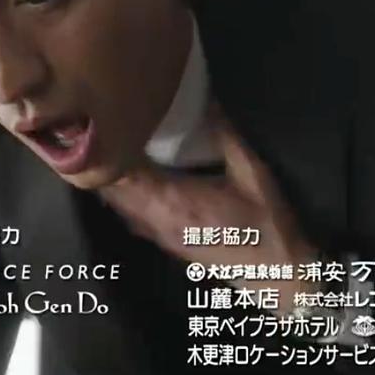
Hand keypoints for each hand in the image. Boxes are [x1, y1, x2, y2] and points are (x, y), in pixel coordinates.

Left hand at [99, 112, 316, 312]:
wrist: (277, 275)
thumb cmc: (266, 224)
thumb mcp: (253, 174)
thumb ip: (227, 136)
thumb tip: (207, 99)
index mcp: (175, 200)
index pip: (126, 173)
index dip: (109, 150)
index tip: (102, 124)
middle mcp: (157, 219)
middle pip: (113, 190)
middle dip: (104, 161)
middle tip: (97, 132)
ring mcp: (158, 234)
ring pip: (118, 205)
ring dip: (110, 179)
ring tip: (105, 149)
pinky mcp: (164, 242)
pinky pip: (129, 216)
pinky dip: (121, 196)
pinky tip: (124, 179)